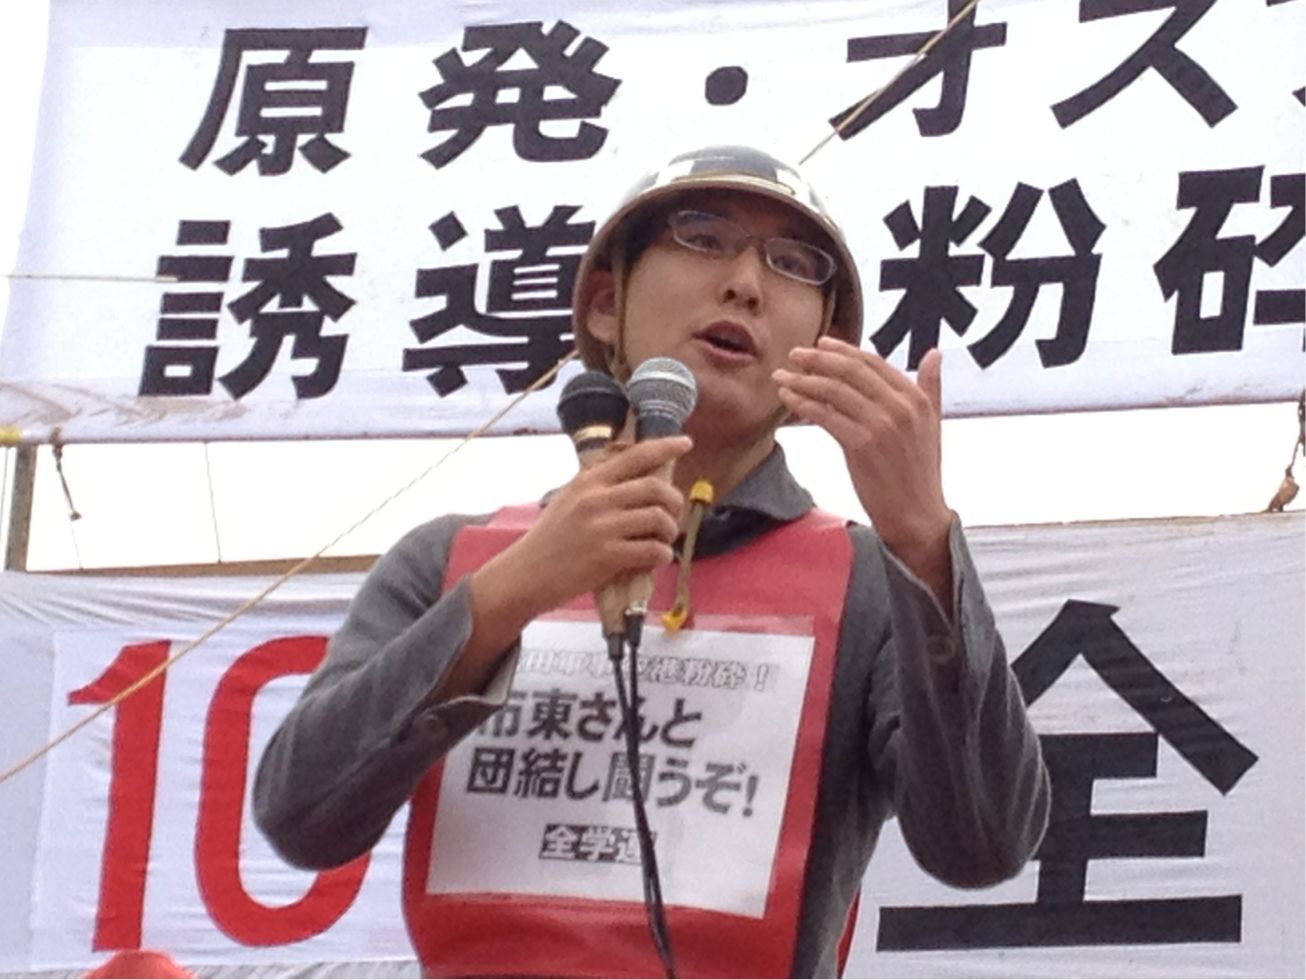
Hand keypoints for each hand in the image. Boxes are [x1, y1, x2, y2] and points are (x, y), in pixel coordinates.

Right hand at [472, 435, 690, 630]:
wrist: (524, 574)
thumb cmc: (549, 540)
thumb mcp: (568, 500)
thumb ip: (599, 489)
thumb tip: (638, 480)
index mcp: (588, 481)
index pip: (635, 455)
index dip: (665, 447)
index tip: (685, 442)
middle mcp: (596, 499)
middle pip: (655, 487)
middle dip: (675, 501)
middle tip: (674, 515)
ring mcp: (602, 528)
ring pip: (659, 518)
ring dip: (670, 530)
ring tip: (663, 540)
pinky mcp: (607, 557)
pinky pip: (653, 550)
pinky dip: (662, 555)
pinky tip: (656, 558)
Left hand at [773, 338, 953, 605]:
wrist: (916, 514)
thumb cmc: (919, 472)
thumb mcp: (932, 423)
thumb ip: (932, 386)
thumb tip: (935, 352)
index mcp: (916, 398)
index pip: (873, 362)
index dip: (843, 350)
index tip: (820, 343)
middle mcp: (901, 406)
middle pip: (850, 371)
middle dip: (818, 359)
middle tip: (794, 354)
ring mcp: (881, 425)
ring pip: (834, 391)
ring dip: (803, 380)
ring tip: (782, 377)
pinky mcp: (861, 445)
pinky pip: (825, 416)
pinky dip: (802, 404)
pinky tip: (787, 399)